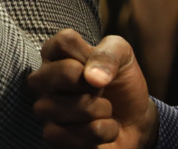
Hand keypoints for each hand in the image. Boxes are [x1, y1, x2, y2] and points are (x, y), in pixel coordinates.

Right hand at [28, 29, 158, 148]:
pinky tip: (101, 129)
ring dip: (102, 111)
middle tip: (100, 91)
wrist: (135, 120)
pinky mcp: (52, 135)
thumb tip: (93, 78)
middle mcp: (42, 79)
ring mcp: (44, 108)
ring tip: (103, 111)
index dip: (91, 56)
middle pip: (67, 72)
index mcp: (53, 53)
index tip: (98, 66)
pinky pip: (75, 135)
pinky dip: (100, 133)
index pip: (64, 42)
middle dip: (96, 85)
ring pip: (75, 107)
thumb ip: (109, 53)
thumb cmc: (121, 82)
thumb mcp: (123, 55)